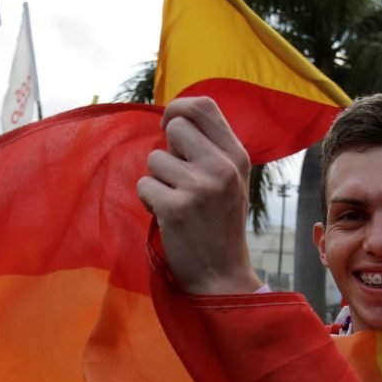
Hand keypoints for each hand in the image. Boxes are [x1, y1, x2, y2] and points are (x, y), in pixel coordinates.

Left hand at [136, 97, 261, 294]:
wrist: (221, 275)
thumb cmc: (220, 225)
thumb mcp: (231, 181)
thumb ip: (211, 150)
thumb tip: (174, 121)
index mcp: (237, 157)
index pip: (204, 106)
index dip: (179, 108)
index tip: (169, 127)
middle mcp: (222, 167)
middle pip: (175, 127)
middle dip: (167, 150)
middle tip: (176, 177)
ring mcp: (200, 188)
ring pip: (155, 159)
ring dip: (157, 180)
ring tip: (176, 202)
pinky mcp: (176, 208)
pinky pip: (144, 185)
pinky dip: (149, 200)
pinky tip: (168, 217)